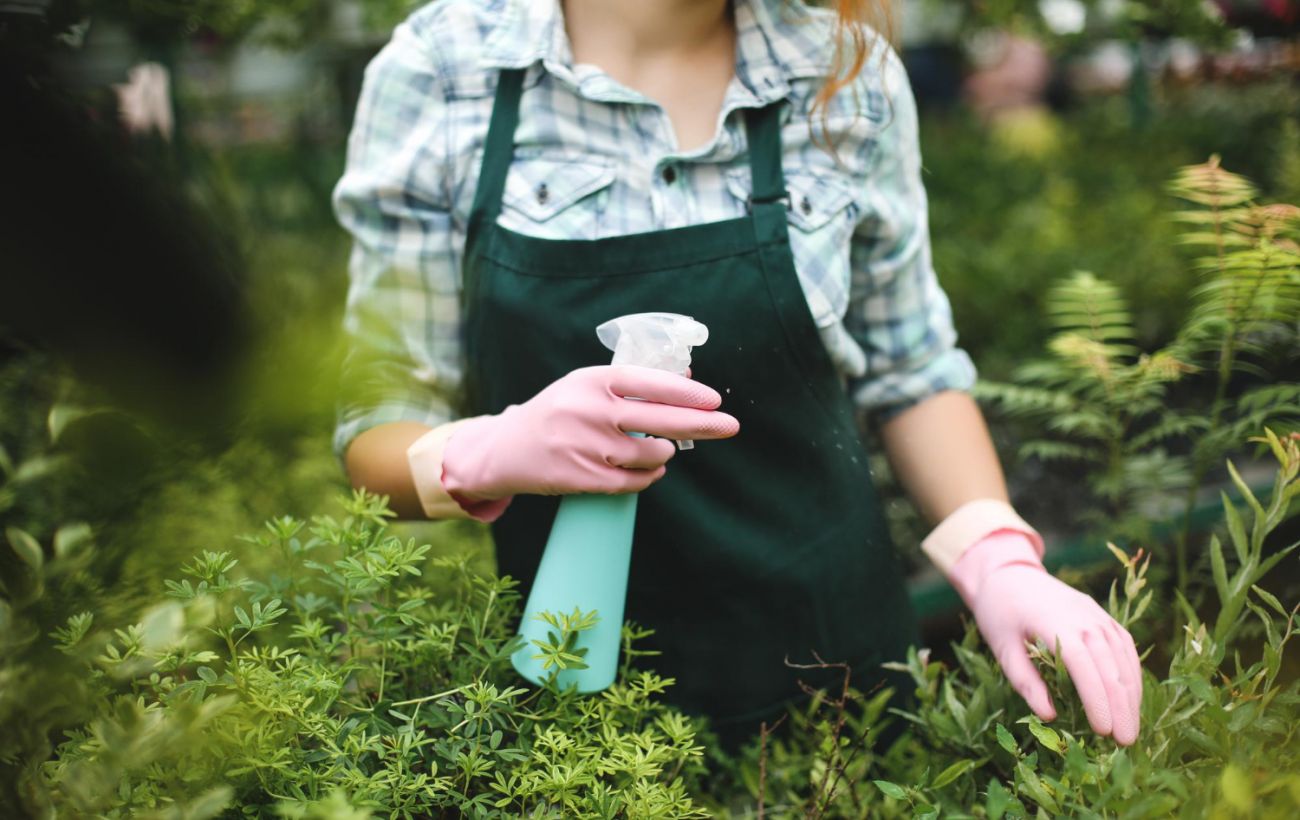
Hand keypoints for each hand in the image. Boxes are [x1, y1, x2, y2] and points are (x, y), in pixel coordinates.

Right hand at [441, 365, 738, 502]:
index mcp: (591, 381)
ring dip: (665, 454)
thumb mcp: (587, 386)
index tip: (715, 400)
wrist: (506, 450)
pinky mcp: (582, 477)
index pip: (649, 382)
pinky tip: (650, 471)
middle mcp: (588, 411)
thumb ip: (633, 383)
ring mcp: (585, 446)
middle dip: (701, 424)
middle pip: (659, 420)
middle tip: (731, 426)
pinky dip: (649, 477)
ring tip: (662, 450)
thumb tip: (686, 378)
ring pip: (650, 455)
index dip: (686, 392)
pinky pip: (633, 482)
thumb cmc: (557, 412)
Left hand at [952, 532, 1141, 745]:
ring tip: (1130, 729)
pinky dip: (1131, 673)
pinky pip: (1124, 645)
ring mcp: (1096, 613)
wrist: (1009, 574)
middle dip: (1120, 706)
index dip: (1096, 699)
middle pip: (1109, 665)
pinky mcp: (1102, 615)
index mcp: (1053, 622)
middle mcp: (1082, 616)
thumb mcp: (1002, 648)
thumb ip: (1025, 681)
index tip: (1103, 730)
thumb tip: (1050, 715)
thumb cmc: (999, 614)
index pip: (1083, 665)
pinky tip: (1132, 699)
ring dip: (1130, 694)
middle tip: (1124, 742)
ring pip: (1122, 657)